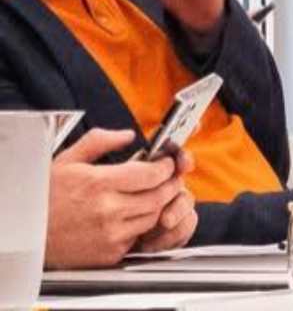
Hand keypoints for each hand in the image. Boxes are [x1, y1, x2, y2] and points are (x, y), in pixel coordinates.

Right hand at [45, 129, 185, 268]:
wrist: (27, 234)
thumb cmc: (44, 197)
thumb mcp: (67, 160)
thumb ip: (99, 141)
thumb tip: (128, 135)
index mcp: (99, 183)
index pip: (151, 174)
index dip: (166, 167)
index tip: (166, 163)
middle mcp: (108, 209)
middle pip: (159, 196)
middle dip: (169, 184)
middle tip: (168, 178)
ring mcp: (110, 234)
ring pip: (153, 217)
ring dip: (157, 205)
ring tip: (149, 195)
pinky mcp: (110, 253)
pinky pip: (138, 237)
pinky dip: (140, 225)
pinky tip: (130, 216)